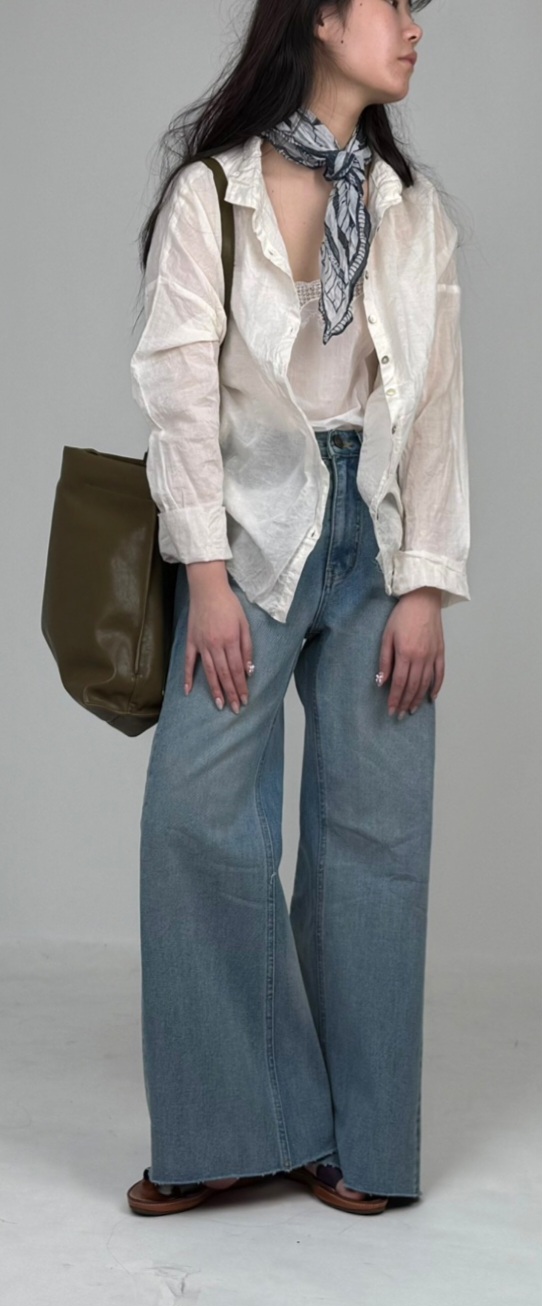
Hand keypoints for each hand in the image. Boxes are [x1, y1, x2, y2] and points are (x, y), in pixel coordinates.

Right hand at [184, 568, 253, 713]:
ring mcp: (201, 645)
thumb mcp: (244, 624)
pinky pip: (189, 662)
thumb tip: (249, 670)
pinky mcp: (191, 642)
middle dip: (231, 693)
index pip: (237, 670)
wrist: (208, 590)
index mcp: (230, 641)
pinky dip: (188, 677)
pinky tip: (188, 691)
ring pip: (209, 672)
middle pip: (224, 675)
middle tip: (235, 709)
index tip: (244, 700)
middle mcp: (215, 646)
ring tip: (220, 705)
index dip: (241, 687)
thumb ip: (247, 648)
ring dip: (215, 690)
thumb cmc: (229, 605)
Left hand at [377, 587, 443, 718]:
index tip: (391, 710)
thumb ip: (385, 661)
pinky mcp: (441, 651)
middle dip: (405, 703)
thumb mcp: (387, 636)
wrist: (422, 599)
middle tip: (400, 715)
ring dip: (419, 699)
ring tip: (412, 709)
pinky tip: (431, 697)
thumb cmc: (401, 616)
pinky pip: (440, 673)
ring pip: (426, 683)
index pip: (399, 683)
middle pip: (413, 687)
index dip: (395, 699)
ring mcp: (432, 655)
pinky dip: (436, 687)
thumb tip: (381, 682)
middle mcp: (421, 658)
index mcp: (405, 654)